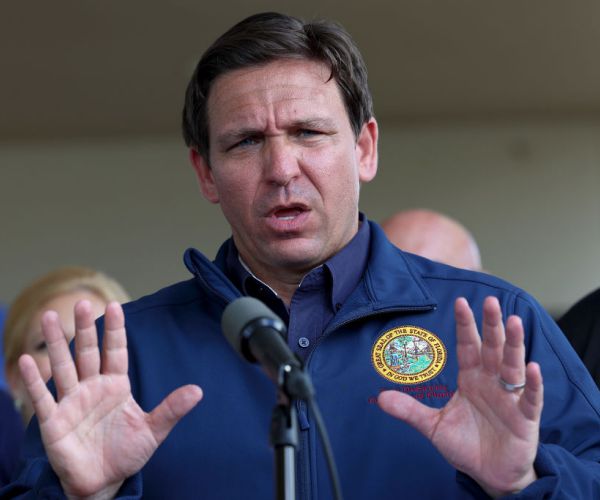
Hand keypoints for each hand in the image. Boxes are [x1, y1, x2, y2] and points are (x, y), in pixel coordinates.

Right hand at [18, 300, 202, 498]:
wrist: (102, 482)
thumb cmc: (126, 453)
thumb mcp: (152, 430)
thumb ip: (171, 409)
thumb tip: (198, 391)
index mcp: (116, 386)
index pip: (116, 351)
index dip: (115, 330)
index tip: (115, 306)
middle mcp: (92, 388)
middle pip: (88, 352)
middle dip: (86, 328)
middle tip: (82, 302)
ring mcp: (72, 402)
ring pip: (64, 367)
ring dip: (56, 343)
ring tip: (49, 317)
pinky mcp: (54, 421)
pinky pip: (43, 397)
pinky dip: (35, 380)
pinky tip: (27, 360)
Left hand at [378, 297, 542, 497]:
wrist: (489, 475)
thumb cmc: (465, 445)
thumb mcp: (433, 426)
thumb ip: (409, 410)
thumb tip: (380, 398)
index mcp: (471, 378)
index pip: (467, 346)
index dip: (465, 325)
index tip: (460, 302)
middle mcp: (491, 382)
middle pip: (492, 348)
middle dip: (491, 325)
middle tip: (491, 301)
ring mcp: (510, 398)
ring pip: (513, 365)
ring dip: (514, 344)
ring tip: (513, 322)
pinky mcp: (525, 418)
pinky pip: (530, 398)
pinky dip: (532, 384)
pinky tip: (533, 368)